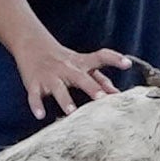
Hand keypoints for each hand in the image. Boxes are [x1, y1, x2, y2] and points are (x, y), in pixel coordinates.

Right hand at [16, 38, 137, 122]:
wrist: (32, 45)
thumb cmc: (64, 60)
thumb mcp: (81, 65)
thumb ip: (100, 79)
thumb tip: (116, 93)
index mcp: (81, 63)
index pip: (101, 57)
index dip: (115, 59)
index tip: (127, 64)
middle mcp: (67, 69)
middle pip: (81, 78)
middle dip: (92, 88)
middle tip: (102, 98)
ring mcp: (50, 76)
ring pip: (58, 89)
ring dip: (65, 100)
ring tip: (71, 112)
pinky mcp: (34, 84)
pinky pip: (35, 95)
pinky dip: (36, 105)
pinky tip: (40, 115)